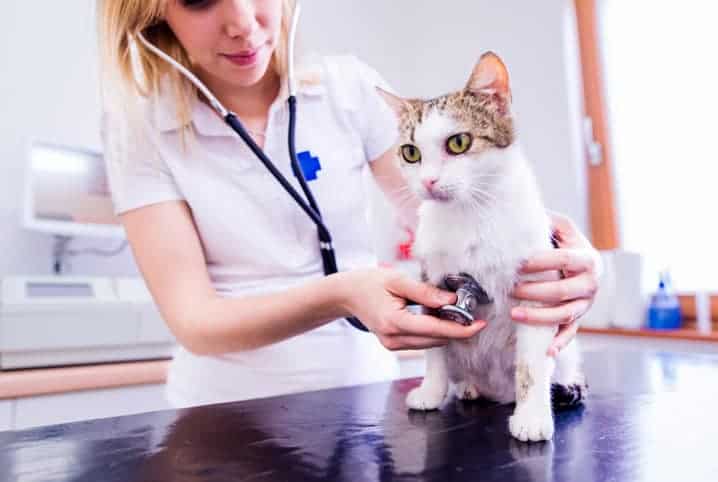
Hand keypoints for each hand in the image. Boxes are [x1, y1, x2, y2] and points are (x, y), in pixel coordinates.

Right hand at [337, 268, 485, 350]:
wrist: (347, 294)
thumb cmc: (369, 283)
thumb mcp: (397, 280)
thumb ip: (425, 292)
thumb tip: (451, 300)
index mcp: (394, 322)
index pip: (435, 330)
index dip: (460, 330)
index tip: (480, 325)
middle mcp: (394, 340)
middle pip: (436, 340)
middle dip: (456, 328)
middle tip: (470, 311)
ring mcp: (393, 345)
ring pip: (431, 343)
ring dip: (445, 330)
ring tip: (452, 311)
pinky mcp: (394, 345)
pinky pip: (422, 342)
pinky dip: (433, 331)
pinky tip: (436, 316)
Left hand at [511, 212, 601, 356]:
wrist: (580, 261)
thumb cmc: (563, 241)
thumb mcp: (559, 226)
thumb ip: (545, 220)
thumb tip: (518, 212)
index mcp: (588, 258)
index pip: (565, 259)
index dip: (542, 261)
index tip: (518, 263)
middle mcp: (591, 283)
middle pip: (563, 290)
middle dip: (534, 291)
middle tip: (510, 288)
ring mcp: (586, 304)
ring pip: (565, 314)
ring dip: (539, 317)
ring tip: (514, 314)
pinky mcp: (579, 318)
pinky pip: (571, 333)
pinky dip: (559, 342)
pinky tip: (545, 350)